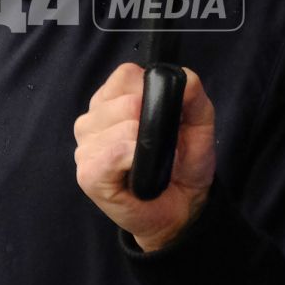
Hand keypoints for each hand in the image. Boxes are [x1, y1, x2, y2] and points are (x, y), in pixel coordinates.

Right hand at [73, 63, 216, 252]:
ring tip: (150, 162)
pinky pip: (114, 153)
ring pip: (122, 127)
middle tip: (158, 147)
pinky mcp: (88, 174)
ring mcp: (85, 148)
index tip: (162, 116)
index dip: (150, 92)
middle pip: (126, 101)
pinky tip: (139, 173)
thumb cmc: (182, 164)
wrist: (182, 209)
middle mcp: (92, 121)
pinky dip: (134, 160)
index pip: (126, 75)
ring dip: (147, 147)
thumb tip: (184, 79)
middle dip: (152, 123)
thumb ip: (193, 95)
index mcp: (110, 102)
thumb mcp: (198, 123)